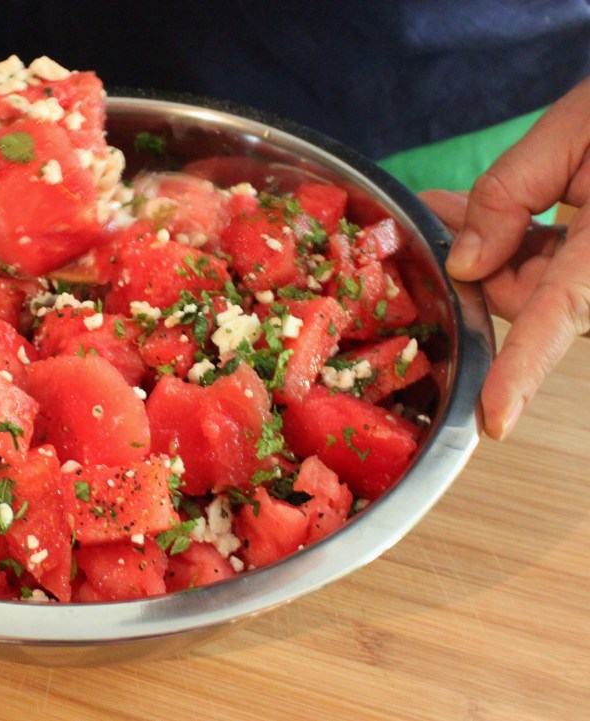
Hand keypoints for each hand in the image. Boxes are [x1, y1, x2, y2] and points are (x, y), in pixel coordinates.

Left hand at [420, 74, 589, 440]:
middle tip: (438, 211)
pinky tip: (482, 211)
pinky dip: (519, 244)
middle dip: (479, 263)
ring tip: (453, 203)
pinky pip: (553, 267)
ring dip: (494, 249)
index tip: (494, 419)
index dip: (521, 371)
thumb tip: (465, 263)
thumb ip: (510, 194)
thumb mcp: (575, 127)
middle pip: (530, 298)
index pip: (559, 315)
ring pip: (535, 284)